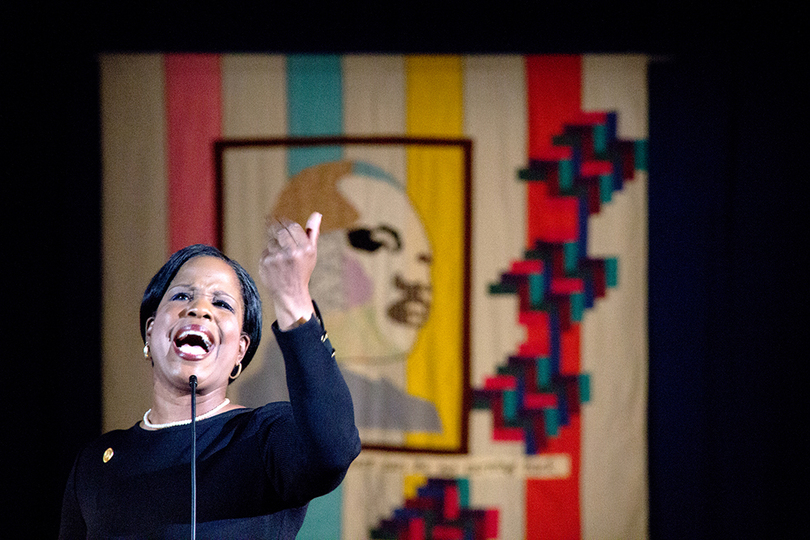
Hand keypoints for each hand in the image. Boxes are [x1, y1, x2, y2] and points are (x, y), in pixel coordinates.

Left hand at [259, 212, 320, 329]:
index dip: (285, 221)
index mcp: (305, 249)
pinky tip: (274, 261)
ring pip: (270, 240)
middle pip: (279, 230)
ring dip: (272, 241)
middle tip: (271, 221)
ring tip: (277, 251)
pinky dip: (268, 253)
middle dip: (275, 225)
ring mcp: (277, 258)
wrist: (291, 294)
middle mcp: (292, 252)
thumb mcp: (311, 253)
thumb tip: (317, 214)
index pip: (293, 226)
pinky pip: (265, 251)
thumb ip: (313, 232)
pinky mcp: (266, 263)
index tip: (280, 219)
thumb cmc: (302, 270)